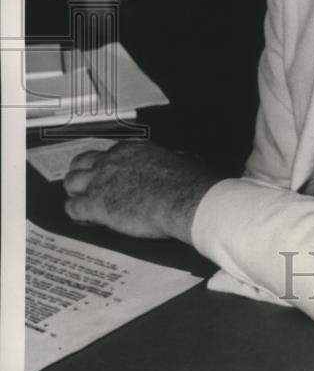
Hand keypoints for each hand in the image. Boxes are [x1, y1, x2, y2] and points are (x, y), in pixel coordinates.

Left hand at [63, 141, 221, 242]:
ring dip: (75, 192)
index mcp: (131, 150)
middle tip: (88, 188)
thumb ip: (171, 161)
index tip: (110, 176)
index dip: (106, 167)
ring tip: (82, 204)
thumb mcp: (180, 161)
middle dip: (82, 174)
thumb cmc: (186, 182)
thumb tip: (182, 161)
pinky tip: (86, 220)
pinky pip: (73, 208)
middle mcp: (111, 161)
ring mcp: (100, 181)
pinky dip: (77, 214)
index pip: (107, 154)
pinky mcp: (95, 204)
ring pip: (70, 182)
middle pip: (81, 162)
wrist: (182, 199)